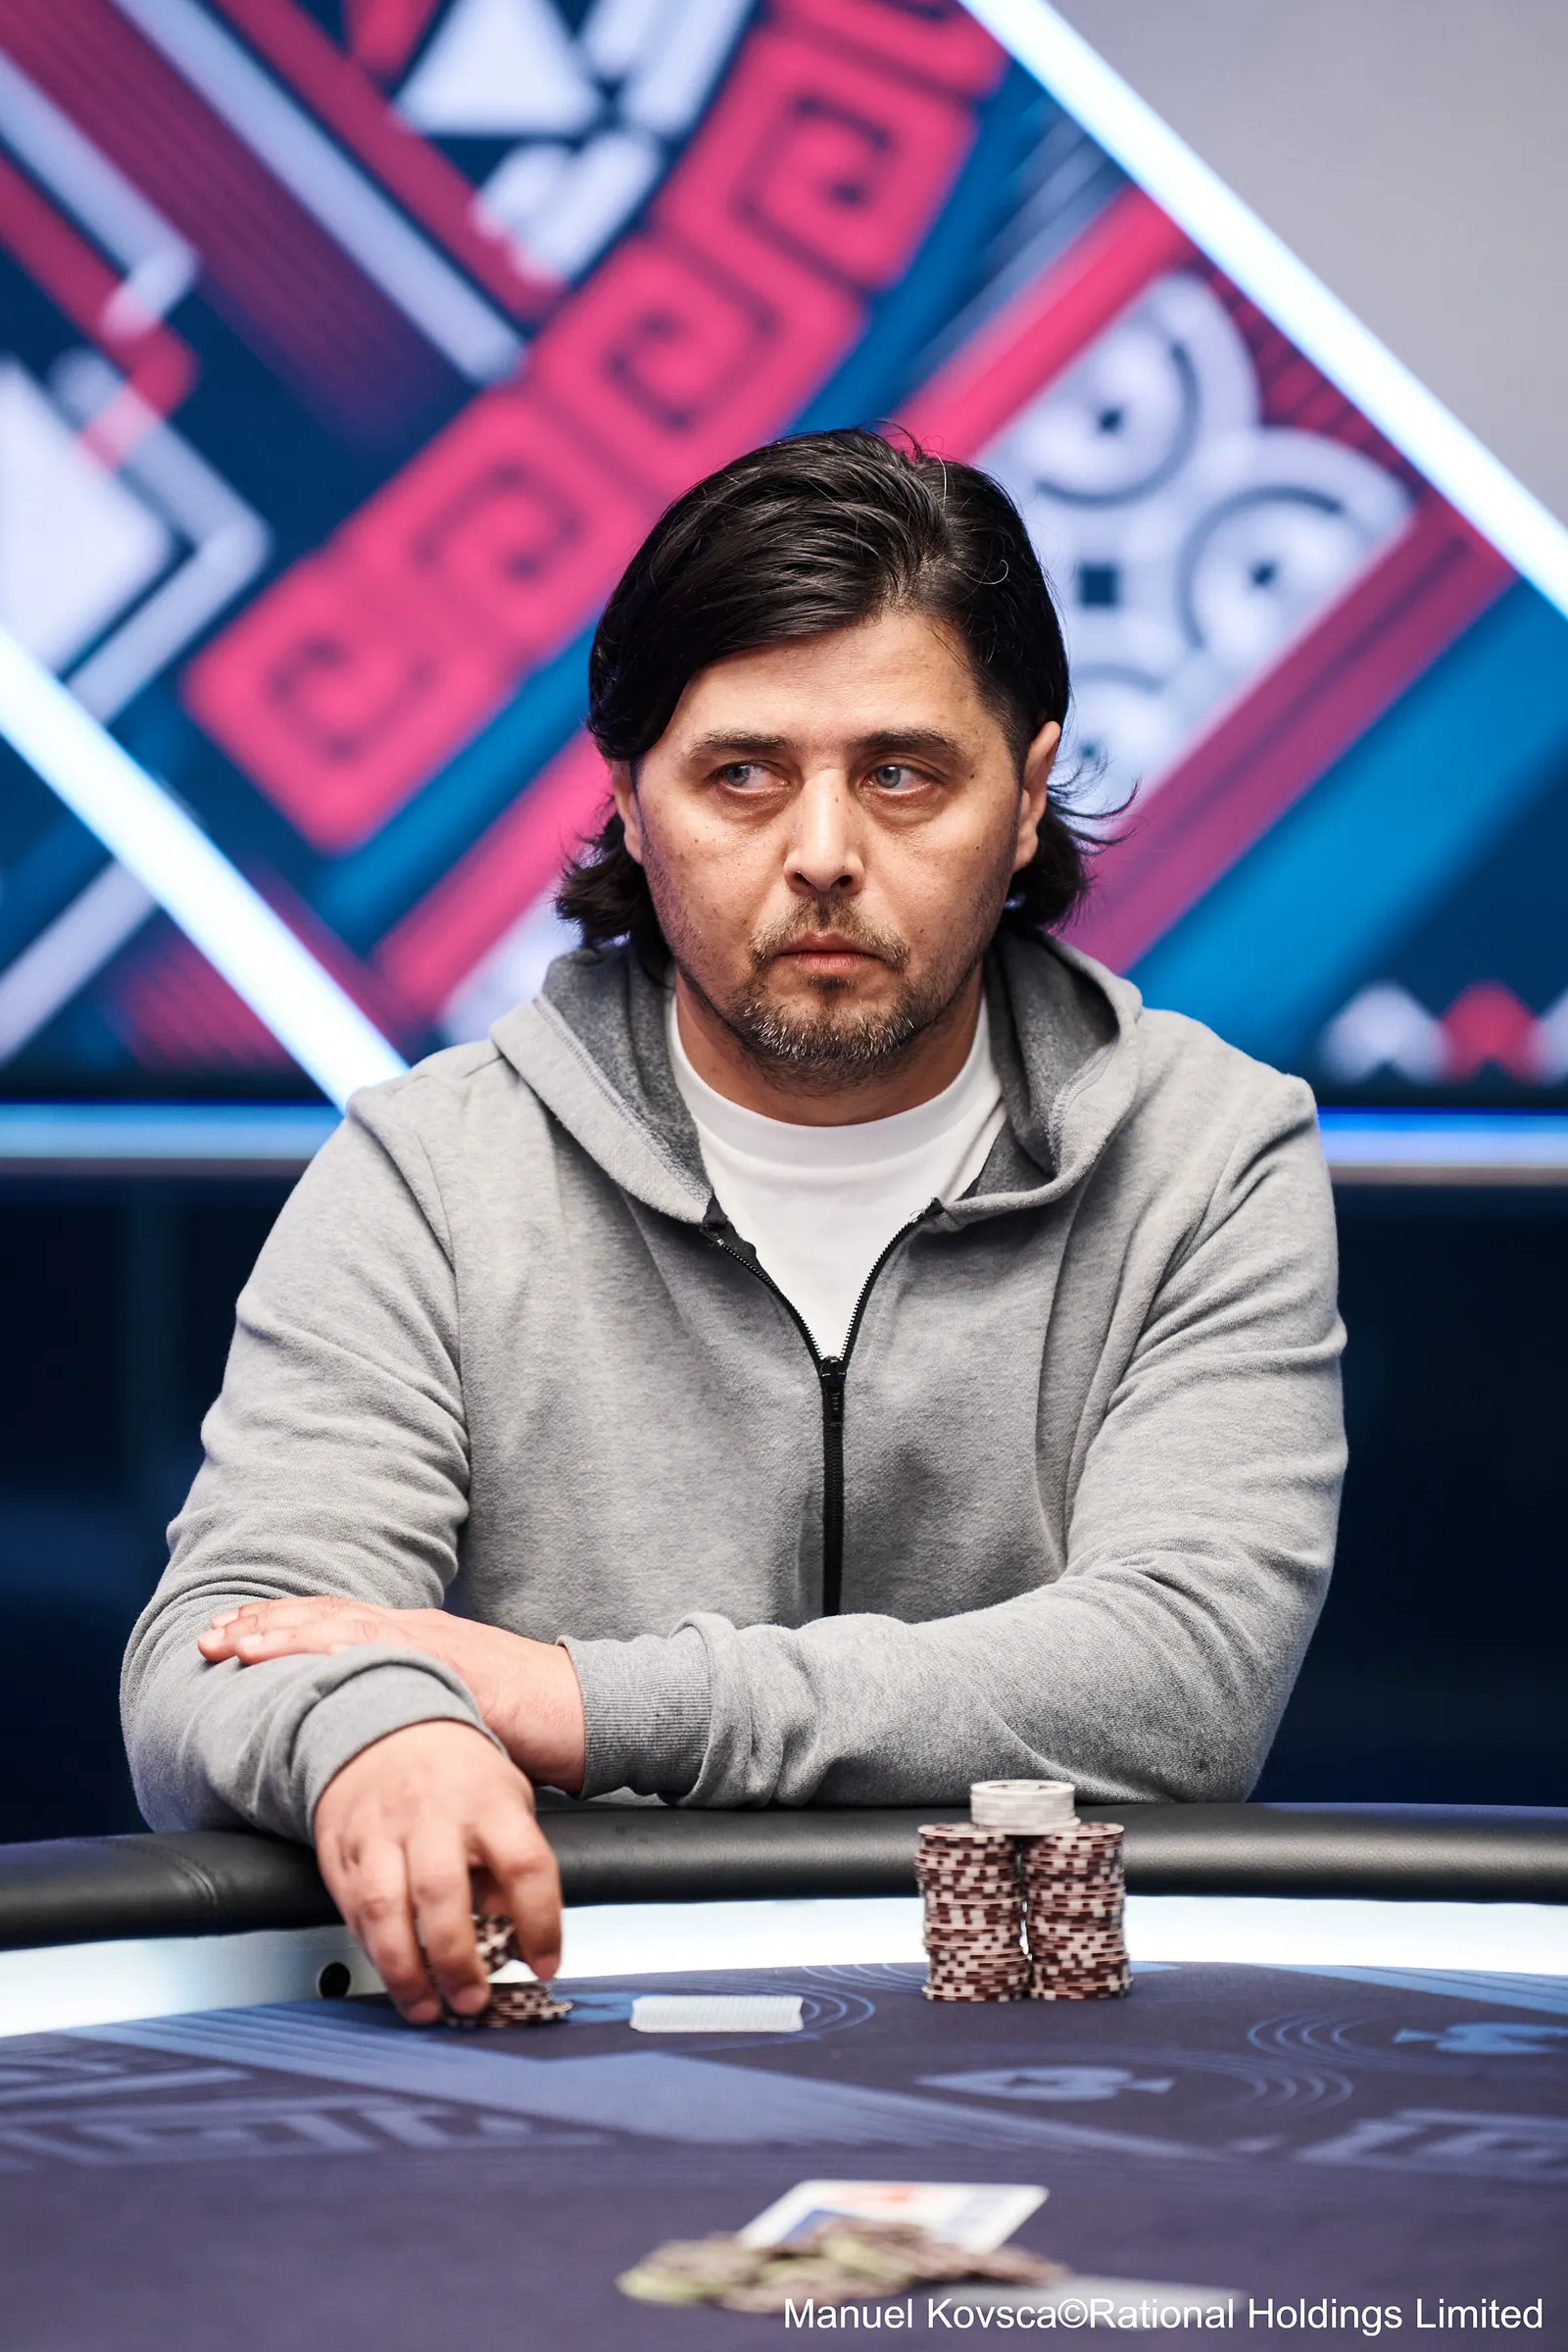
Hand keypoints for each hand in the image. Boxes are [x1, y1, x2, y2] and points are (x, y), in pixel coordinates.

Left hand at [198, 1597, 585, 1792]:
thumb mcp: (450, 1704)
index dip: (276, 1624)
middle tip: (209, 1637)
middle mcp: (418, 1631)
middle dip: (263, 1626)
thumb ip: (406, 1706)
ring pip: (349, 1628)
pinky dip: (350, 1654)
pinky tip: (315, 1660)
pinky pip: (395, 1658)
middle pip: (327, 1617)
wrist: (587, 1711)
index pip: (331, 1620)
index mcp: (412, 1636)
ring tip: (241, 1647)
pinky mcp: (458, 1670)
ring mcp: (436, 1646)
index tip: (226, 1632)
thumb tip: (356, 1733)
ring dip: (289, 1635)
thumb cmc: (525, 1717)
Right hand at [313, 1720, 561, 2023]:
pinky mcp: (341, 1848)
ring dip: (406, 1971)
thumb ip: (511, 1866)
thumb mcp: (505, 1798)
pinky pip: (352, 1909)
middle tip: (472, 2001)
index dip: (541, 1922)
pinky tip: (391, 1970)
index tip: (544, 1964)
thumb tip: (513, 1938)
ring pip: (385, 1910)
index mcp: (489, 1800)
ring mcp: (381, 1831)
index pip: (526, 1865)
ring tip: (426, 2007)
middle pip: (443, 1895)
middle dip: (458, 1961)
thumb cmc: (454, 1771)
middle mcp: (433, 1814)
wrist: (382, 1726)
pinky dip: (371, 1949)